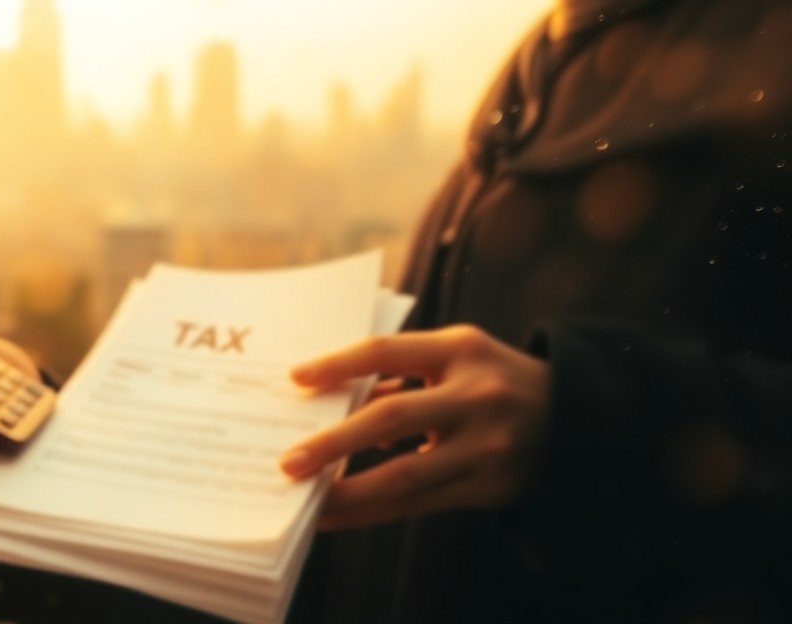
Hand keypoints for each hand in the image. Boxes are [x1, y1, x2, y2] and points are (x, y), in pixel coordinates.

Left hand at [278, 325, 549, 529]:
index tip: (296, 379)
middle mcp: (475, 395)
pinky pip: (421, 503)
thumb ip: (402, 376)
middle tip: (290, 461)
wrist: (574, 418)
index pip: (387, 351)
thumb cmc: (493, 380)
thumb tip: (332, 406)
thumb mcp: (456, 359)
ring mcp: (486, 444)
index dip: (338, 364)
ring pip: (405, 474)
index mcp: (461, 349)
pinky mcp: (489, 485)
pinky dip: (375, 510)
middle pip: (392, 416)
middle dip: (334, 442)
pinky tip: (340, 514)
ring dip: (350, 492)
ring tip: (308, 500)